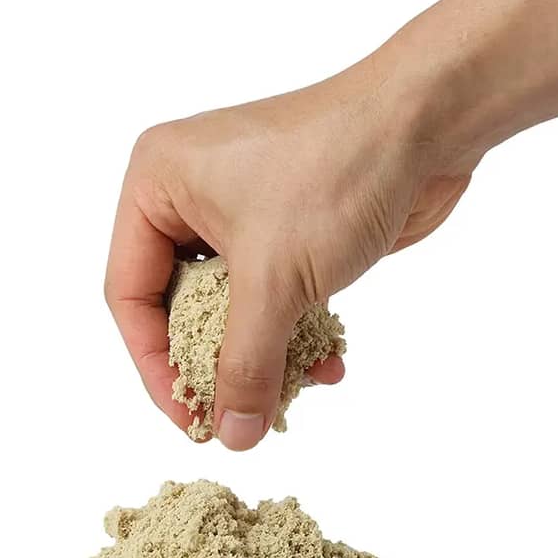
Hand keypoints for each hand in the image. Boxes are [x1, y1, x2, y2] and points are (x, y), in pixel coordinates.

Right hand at [104, 56, 476, 449]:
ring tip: (290, 396)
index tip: (188, 417)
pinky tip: (328, 364)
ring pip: (235, 311)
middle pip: (181, 308)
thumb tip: (232, 434)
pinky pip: (275, 299)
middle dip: (214, 366)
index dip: (154, 365)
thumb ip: (247, 365)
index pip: (131, 295)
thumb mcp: (274, 280)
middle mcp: (191, 198)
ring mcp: (244, 214)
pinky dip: (297, 335)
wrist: (426, 124)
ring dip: (264, 358)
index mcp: (158, 186)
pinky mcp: (290, 231)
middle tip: (235, 419)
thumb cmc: (334, 173)